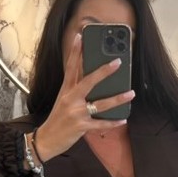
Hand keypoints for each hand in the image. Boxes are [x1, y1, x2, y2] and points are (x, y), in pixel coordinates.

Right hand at [33, 32, 134, 161]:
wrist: (46, 139)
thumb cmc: (58, 119)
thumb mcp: (63, 100)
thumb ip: (75, 89)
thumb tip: (92, 77)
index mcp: (65, 90)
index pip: (70, 67)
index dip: (75, 51)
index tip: (80, 36)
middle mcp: (70, 99)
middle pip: (88, 81)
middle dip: (104, 71)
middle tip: (118, 62)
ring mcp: (76, 113)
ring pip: (100, 104)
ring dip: (117, 98)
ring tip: (130, 93)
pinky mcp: (81, 126)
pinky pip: (101, 123)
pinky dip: (113, 122)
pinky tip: (123, 119)